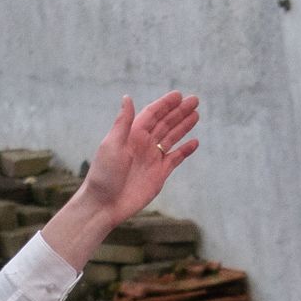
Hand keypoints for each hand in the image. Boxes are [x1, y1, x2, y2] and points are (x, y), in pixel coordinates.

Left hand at [42, 92, 201, 266]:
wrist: (105, 204)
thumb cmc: (104, 174)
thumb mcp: (112, 145)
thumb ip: (123, 122)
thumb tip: (127, 97)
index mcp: (132, 134)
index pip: (152, 114)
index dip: (165, 104)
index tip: (179, 95)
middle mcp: (143, 144)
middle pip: (165, 123)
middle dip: (179, 112)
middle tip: (195, 100)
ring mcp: (152, 159)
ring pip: (172, 138)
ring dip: (184, 126)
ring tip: (196, 115)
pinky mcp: (159, 174)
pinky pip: (175, 159)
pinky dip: (185, 150)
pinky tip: (195, 142)